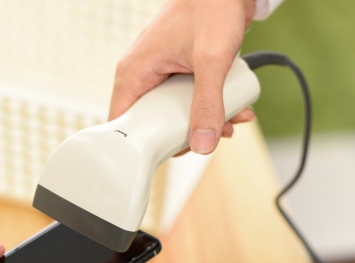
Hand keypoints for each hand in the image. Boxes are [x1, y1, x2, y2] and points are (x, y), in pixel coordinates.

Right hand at [109, 0, 256, 154]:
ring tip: (231, 120)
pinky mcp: (178, 71)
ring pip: (175, 114)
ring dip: (204, 121)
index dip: (139, 145)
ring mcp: (161, 73)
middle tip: (210, 136)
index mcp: (135, 72)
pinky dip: (209, 107)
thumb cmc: (212, 8)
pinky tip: (233, 108)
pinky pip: (188, 100)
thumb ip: (207, 104)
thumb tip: (202, 144)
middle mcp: (143, 74)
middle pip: (152, 124)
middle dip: (185, 134)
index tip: (165, 155)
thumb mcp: (212, 61)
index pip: (121, 122)